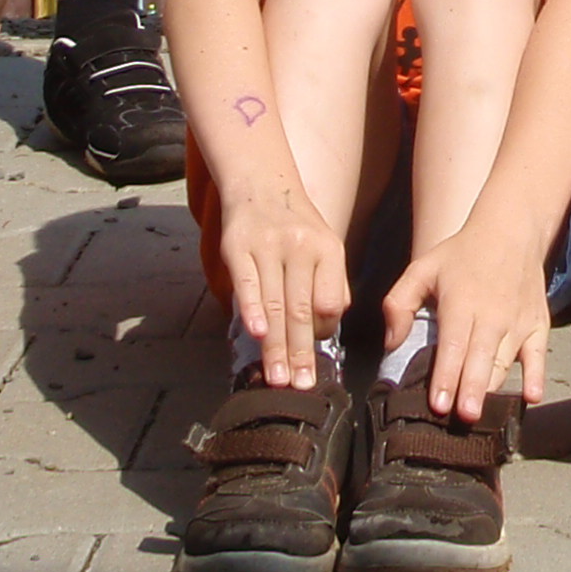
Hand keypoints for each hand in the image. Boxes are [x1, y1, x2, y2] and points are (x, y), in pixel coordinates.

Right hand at [216, 183, 349, 391]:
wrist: (261, 184)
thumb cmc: (296, 226)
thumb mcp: (324, 247)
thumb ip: (330, 284)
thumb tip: (330, 326)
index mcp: (328, 250)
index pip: (331, 302)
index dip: (323, 332)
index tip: (313, 359)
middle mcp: (301, 247)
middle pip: (302, 310)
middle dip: (301, 354)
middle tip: (301, 387)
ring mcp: (269, 246)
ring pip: (275, 304)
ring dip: (276, 346)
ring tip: (277, 379)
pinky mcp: (239, 247)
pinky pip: (248, 283)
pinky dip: (253, 310)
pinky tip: (257, 335)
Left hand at [387, 215, 549, 423]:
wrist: (511, 230)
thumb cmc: (462, 254)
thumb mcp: (422, 268)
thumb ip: (399, 303)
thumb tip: (392, 343)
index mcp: (461, 302)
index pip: (453, 346)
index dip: (445, 377)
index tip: (438, 404)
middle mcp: (491, 315)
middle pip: (480, 359)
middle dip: (471, 390)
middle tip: (462, 418)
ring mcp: (517, 322)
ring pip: (504, 362)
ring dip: (493, 389)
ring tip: (482, 418)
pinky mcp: (538, 325)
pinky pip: (538, 355)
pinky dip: (536, 376)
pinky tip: (531, 397)